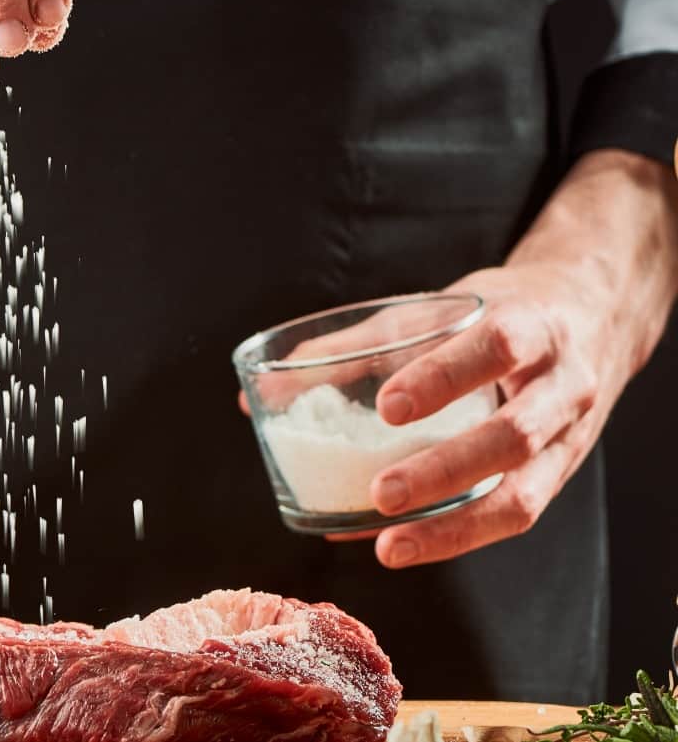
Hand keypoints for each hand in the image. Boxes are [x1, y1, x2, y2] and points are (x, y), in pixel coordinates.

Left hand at [351, 150, 677, 566]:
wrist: (592, 320)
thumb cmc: (498, 313)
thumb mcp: (436, 311)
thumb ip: (354, 347)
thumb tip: (262, 388)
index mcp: (532, 327)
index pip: (496, 348)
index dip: (442, 378)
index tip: (387, 406)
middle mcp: (561, 386)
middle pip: (514, 435)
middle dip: (444, 469)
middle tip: (381, 493)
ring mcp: (568, 439)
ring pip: (523, 495)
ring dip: (454, 527)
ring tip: (389, 545)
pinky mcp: (559, 476)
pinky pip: (516, 515)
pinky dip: (458, 535)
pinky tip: (405, 545)